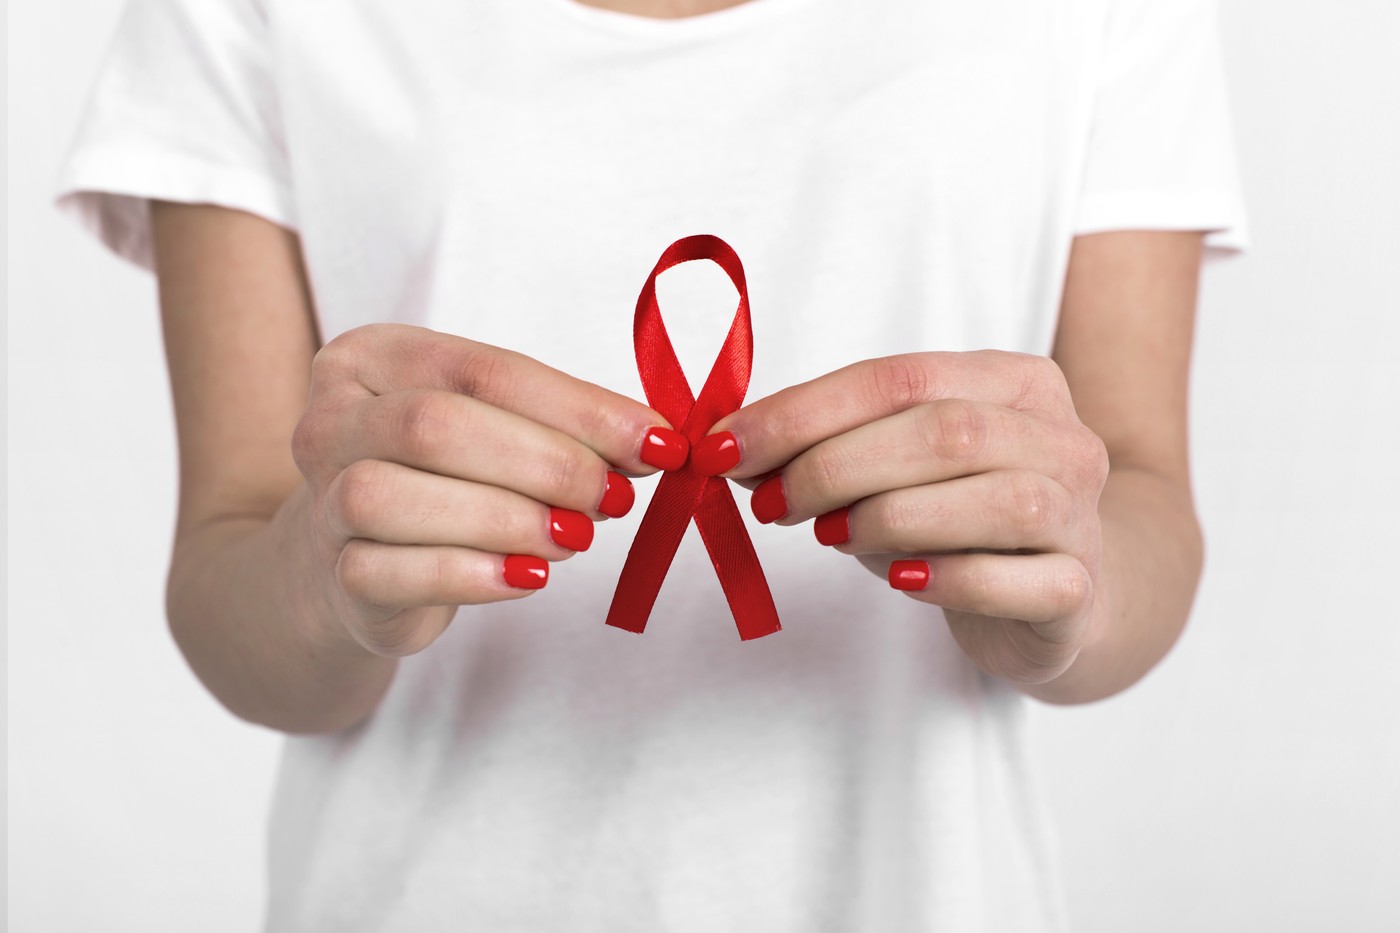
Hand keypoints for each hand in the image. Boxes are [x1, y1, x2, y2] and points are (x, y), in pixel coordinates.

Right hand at [289, 323, 686, 656]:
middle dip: (545, 463)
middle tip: (614, 497)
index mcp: (376, 357)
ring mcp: (321, 501)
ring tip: (574, 538)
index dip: (579, 409)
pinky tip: (529, 576)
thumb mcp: (502, 430)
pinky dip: (470, 575)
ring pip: (392, 497)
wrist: (366, 564)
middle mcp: (330, 419)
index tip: (656, 444)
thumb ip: (569, 427)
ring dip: (504, 519)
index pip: (486, 371)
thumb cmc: (448, 481)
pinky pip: (386, 573)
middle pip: (434, 425)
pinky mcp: (334, 578)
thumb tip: (659, 442)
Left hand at [694, 351, 1109, 685]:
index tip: (730, 446)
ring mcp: (1081, 517)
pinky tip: (903, 581)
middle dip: (837, 465)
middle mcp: (1062, 439)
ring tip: (832, 537)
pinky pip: (1026, 583)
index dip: (805, 412)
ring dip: (892, 517)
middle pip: (948, 432)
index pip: (901, 377)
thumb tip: (730, 445)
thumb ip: (827, 446)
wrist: (1055, 598)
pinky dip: (954, 579)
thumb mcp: (894, 465)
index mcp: (1015, 383)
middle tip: (771, 503)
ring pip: (1000, 501)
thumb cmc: (958, 518)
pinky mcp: (1079, 593)